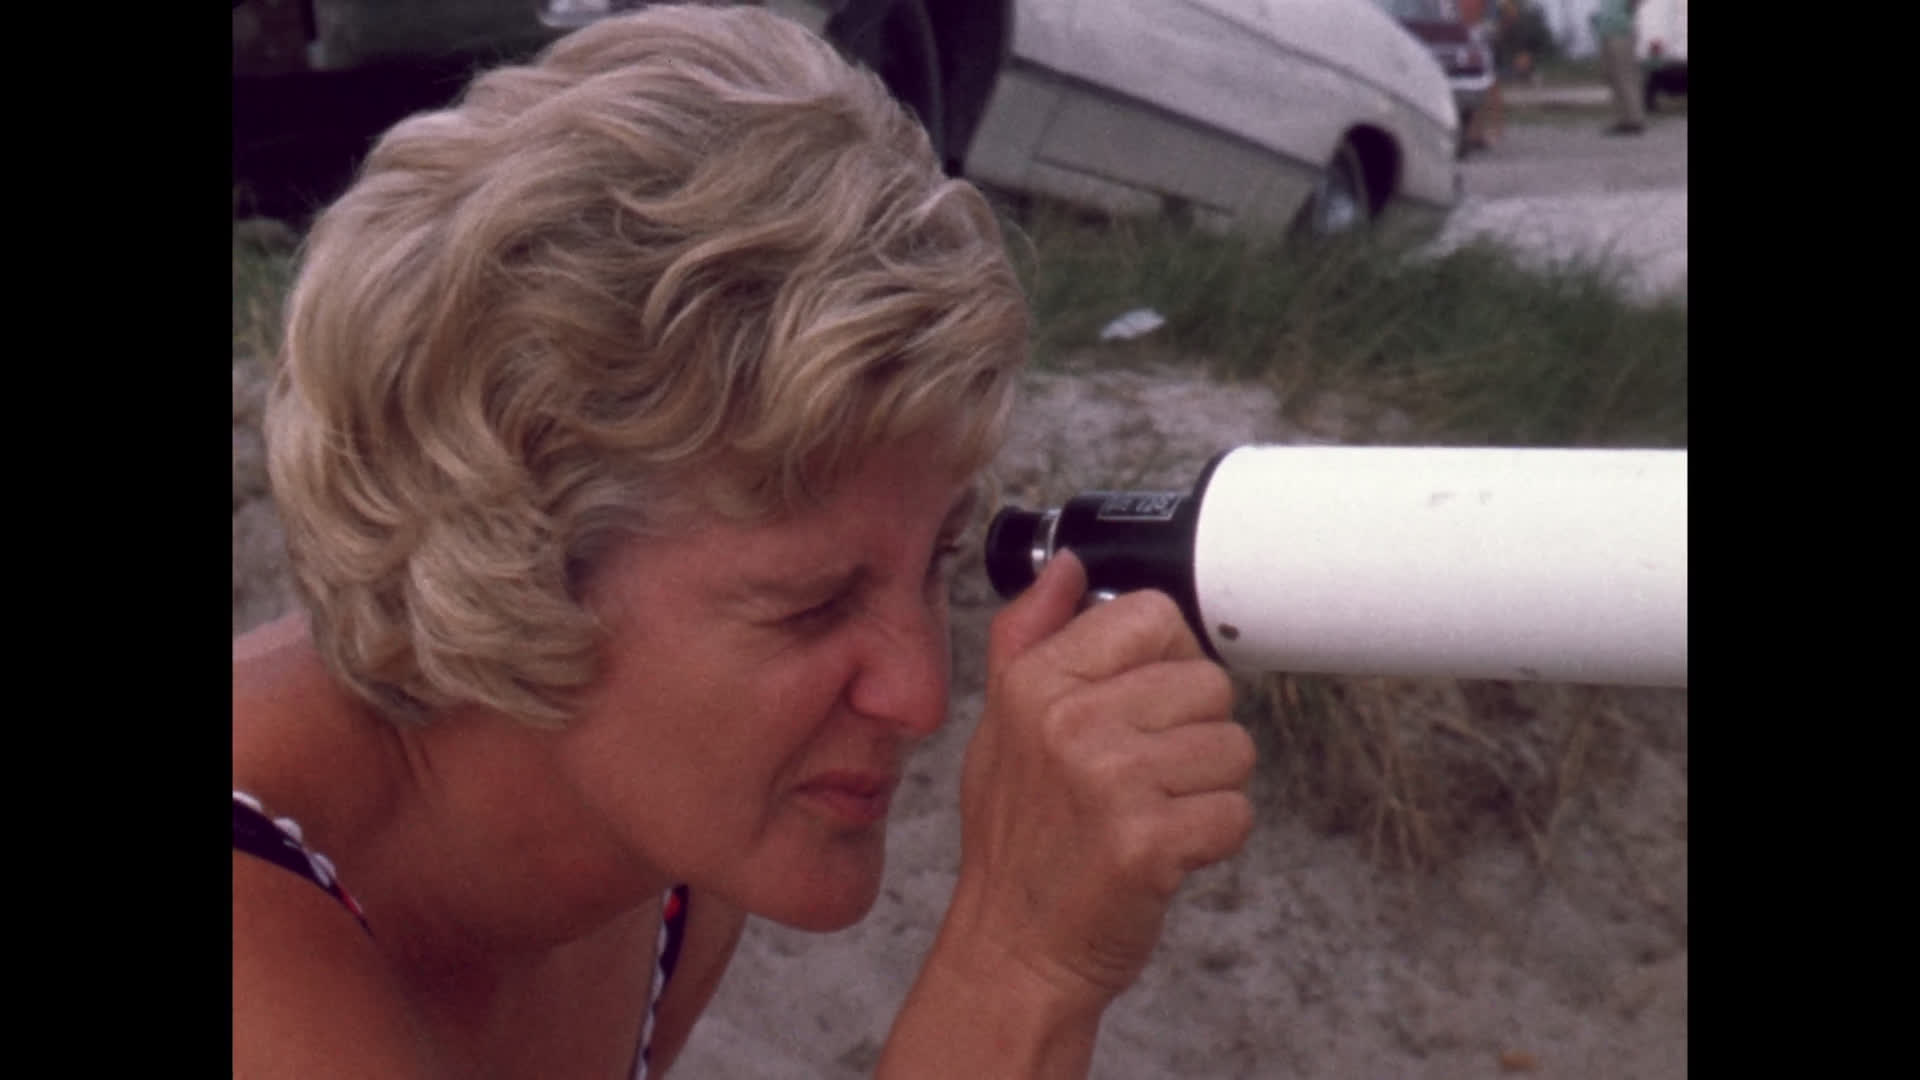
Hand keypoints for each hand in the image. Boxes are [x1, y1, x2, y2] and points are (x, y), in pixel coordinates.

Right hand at [952, 549, 1255, 1009]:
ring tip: (1151, 815)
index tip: (1143, 708)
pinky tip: (1164, 852)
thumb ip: (1029, 635)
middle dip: (1193, 735)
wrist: (1013, 949)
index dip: (1168, 662)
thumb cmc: (1019, 841)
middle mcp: (1069, 720)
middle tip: (1142, 778)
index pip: (1154, 616)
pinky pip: (1236, 813)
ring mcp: (1109, 780)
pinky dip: (1213, 840)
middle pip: (1209, 684)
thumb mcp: (1001, 725)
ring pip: (1233, 748)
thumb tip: (1070, 567)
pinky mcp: (1148, 841)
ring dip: (1207, 789)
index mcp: (1035, 681)